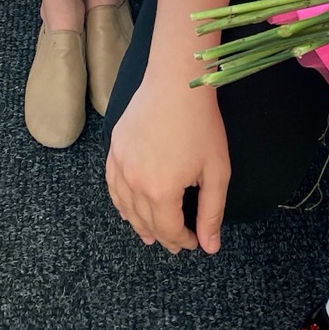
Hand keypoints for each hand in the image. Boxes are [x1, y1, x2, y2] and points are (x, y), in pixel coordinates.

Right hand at [106, 78, 229, 254]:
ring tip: (149, 235)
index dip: (182, 240)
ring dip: (138, 224)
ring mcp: (119, 163)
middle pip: (145, 221)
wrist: (177, 82)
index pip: (168, 229)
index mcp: (159, 191)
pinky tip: (127, 207)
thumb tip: (209, 247)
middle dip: (163, 236)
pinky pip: (112, 185)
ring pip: (125, 206)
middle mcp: (133, 182)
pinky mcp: (114, 147)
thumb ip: (212, 212)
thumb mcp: (216, 171)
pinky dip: (120, 202)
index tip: (194, 242)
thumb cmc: (201, 125)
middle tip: (175, 244)